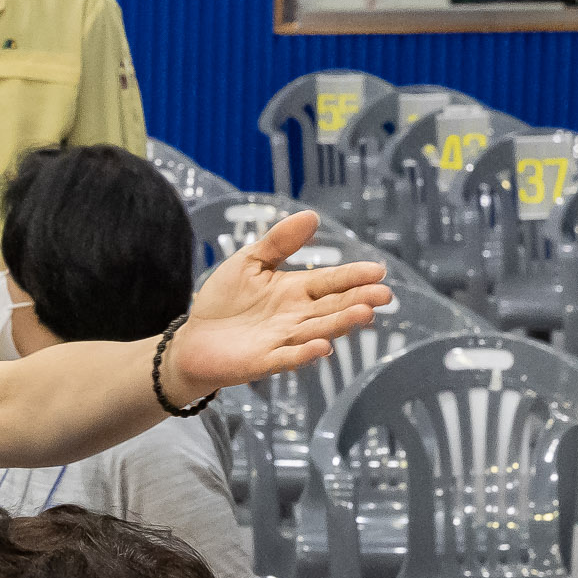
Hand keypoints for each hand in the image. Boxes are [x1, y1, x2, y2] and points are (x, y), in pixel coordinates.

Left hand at [173, 211, 392, 399]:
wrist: (193, 338)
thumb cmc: (225, 301)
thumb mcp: (250, 262)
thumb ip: (278, 242)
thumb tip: (311, 216)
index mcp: (296, 291)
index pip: (330, 281)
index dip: (354, 276)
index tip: (378, 270)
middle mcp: (295, 316)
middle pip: (332, 308)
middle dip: (358, 301)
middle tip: (383, 295)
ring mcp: (281, 340)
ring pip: (316, 331)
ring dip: (339, 324)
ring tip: (364, 314)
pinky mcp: (262, 361)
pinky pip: (286, 358)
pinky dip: (304, 354)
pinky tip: (323, 348)